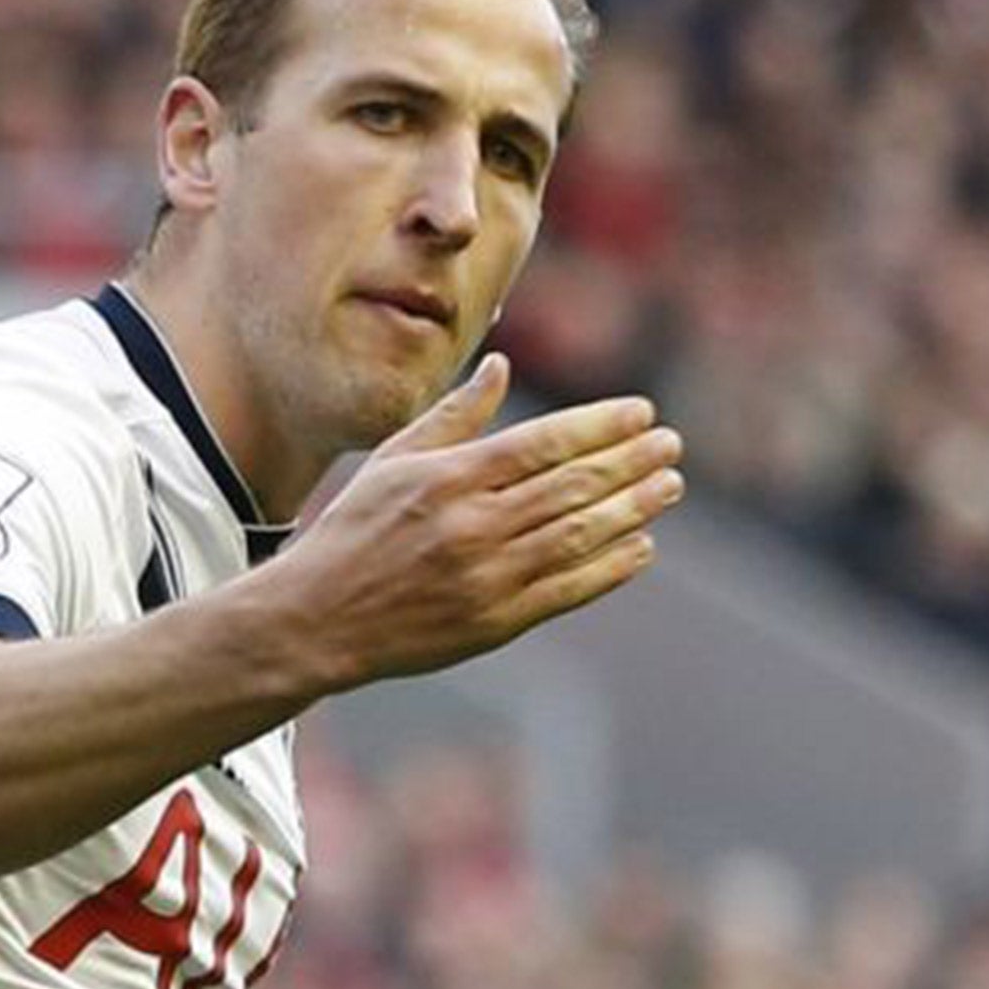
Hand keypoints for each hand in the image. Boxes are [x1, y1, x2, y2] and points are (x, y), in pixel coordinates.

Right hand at [267, 353, 683, 688]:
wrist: (316, 619)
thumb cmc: (353, 530)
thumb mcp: (393, 460)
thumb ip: (454, 416)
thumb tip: (501, 366)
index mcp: (448, 478)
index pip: (543, 443)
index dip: (600, 426)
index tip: (641, 412)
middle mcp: (471, 525)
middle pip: (571, 486)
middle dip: (630, 462)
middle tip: (671, 444)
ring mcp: (485, 577)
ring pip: (578, 535)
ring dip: (632, 509)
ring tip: (668, 487)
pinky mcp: (494, 623)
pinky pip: (566, 590)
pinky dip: (609, 568)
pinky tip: (640, 546)